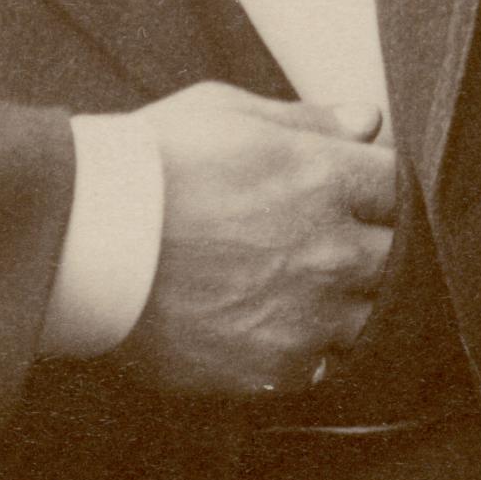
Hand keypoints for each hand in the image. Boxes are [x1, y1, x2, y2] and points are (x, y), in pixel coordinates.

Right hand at [117, 81, 397, 400]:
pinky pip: (323, 365)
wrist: (81, 243)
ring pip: (370, 317)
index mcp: (324, 179)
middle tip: (326, 241)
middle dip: (372, 245)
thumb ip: (307, 121)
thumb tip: (369, 121)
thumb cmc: (147, 163)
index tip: (355, 192)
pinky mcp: (275, 367)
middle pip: (399, 257)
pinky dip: (309, 349)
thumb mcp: (225, 111)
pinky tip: (273, 326)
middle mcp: (330, 252)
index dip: (376, 187)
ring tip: (299, 289)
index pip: (397, 186)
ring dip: (349, 303)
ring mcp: (307, 316)